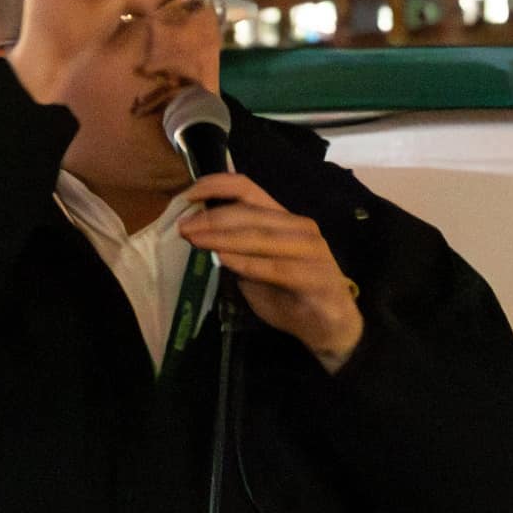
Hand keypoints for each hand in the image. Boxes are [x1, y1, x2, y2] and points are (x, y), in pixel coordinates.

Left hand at [182, 181, 361, 369]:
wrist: (328, 328)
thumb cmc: (288, 294)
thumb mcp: (252, 268)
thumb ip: (234, 249)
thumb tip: (199, 230)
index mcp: (282, 218)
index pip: (248, 188)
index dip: (217, 185)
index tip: (188, 194)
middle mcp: (299, 226)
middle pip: (250, 213)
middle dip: (212, 218)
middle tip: (183, 227)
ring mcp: (311, 250)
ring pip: (261, 236)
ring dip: (224, 237)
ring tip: (196, 240)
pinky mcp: (318, 276)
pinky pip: (277, 267)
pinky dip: (248, 263)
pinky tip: (224, 261)